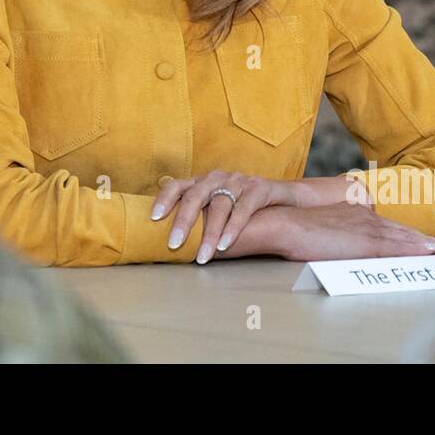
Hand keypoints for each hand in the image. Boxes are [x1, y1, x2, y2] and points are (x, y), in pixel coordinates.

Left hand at [150, 170, 299, 264]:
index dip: (164, 200)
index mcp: (201, 182)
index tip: (153, 218)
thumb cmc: (239, 207)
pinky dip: (232, 229)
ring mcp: (237, 181)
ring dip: (209, 233)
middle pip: (195, 196)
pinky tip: (224, 245)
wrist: (281, 199)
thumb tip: (167, 244)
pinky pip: (243, 209)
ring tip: (203, 256)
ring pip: (219, 205)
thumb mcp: (214, 209)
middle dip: (183, 221)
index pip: (176, 185)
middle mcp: (216, 178)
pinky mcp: (258, 189)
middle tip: (174, 244)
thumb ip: (196, 219)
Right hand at [254, 203, 434, 260]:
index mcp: (354, 213)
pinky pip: (396, 247)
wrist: (283, 222)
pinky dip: (415, 249)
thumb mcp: (320, 225)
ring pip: (402, 238)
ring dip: (424, 244)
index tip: (421, 239)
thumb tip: (339, 239)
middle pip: (399, 230)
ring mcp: (366, 228)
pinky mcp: (364, 241)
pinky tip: (429, 252)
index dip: (404, 233)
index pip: (385, 225)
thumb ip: (335, 229)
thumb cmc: (293, 226)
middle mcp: (364, 216)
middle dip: (421, 239)